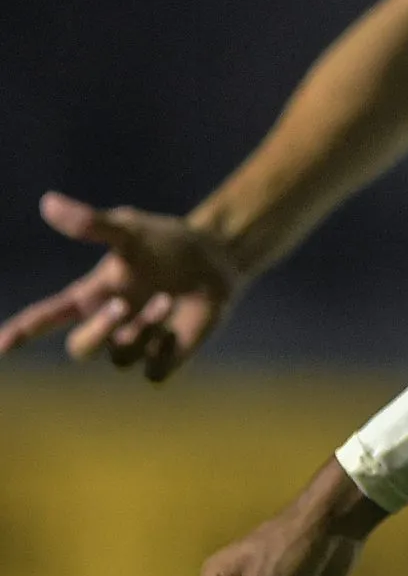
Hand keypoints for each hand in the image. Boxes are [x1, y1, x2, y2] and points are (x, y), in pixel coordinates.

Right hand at [0, 192, 246, 379]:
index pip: (46, 318)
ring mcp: (136, 342)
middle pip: (80, 348)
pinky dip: (165, 353)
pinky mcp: (164, 356)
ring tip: (168, 299)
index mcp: (91, 294)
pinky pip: (152, 374)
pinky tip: (178, 329)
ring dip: (143, 329)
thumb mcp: (132, 231)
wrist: (218, 259)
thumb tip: (48, 202)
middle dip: (97, 330)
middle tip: (122, 305)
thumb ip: (92, 224)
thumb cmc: (167, 243)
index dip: (22, 332)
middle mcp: (108, 322)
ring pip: (120, 356)